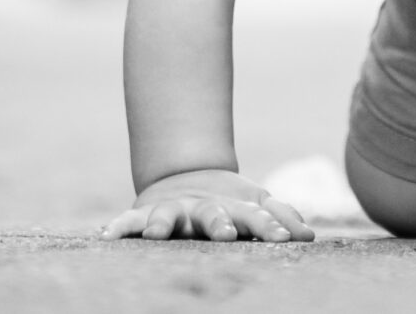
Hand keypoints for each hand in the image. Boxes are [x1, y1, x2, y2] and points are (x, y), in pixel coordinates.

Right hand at [99, 169, 315, 242]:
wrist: (186, 176)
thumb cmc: (229, 204)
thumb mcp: (255, 206)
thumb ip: (280, 217)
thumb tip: (309, 235)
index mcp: (233, 209)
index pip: (255, 217)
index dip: (269, 226)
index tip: (283, 238)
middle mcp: (203, 209)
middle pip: (213, 215)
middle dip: (219, 223)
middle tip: (226, 233)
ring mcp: (174, 211)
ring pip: (169, 216)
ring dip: (163, 224)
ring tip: (158, 233)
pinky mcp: (146, 214)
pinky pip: (129, 219)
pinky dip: (119, 225)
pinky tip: (107, 234)